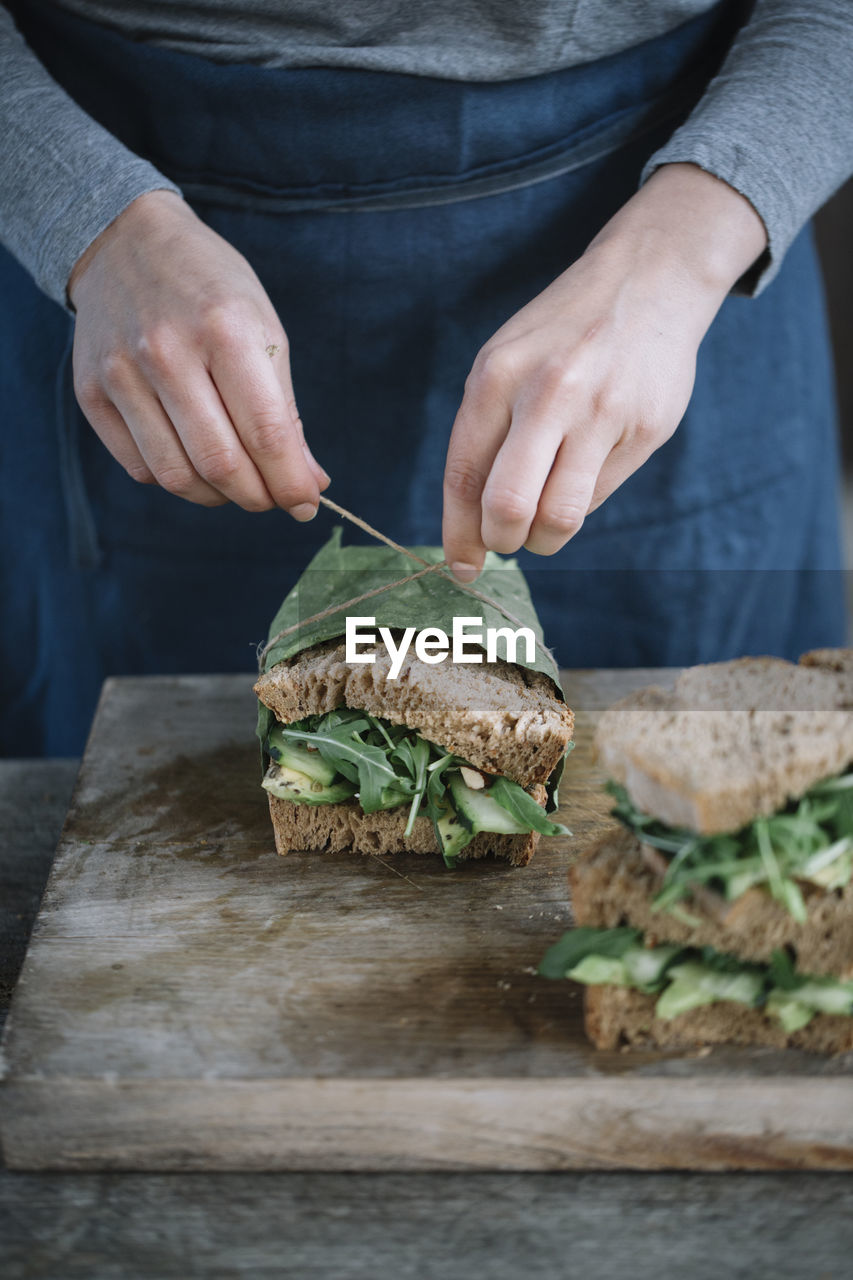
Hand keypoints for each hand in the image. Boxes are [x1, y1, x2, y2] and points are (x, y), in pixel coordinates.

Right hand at [68, 190, 328, 515]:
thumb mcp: (263, 329)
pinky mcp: (90, 392)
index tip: (306, 504)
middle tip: (273, 498)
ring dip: (217, 497)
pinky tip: (194, 462)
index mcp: (225, 328)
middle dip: (258, 497)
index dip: (290, 482)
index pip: (265, 432)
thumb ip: (285, 410)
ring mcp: (121, 373)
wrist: (124, 241)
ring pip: (176, 476)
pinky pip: (141, 467)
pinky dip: (176, 479)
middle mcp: (166, 351)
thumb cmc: (210, 288)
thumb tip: (309, 483)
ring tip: (236, 484)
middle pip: (220, 464)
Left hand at [442, 163, 766, 578]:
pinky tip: (583, 468)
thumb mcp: (507, 363)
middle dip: (501, 541)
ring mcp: (601, 412)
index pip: (465, 475)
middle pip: (509, 506)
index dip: (459, 533)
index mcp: (497, 376)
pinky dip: (580, 500)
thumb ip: (485, 435)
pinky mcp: (644, 429)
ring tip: (543, 522)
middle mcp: (547, 393)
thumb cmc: (561, 335)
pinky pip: (597, 495)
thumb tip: (472, 526)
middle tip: (506, 541)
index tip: (461, 566)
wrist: (648, 279)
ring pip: (559, 517)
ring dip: (544, 538)